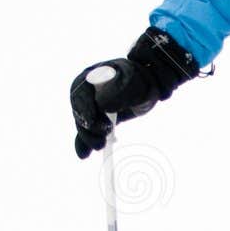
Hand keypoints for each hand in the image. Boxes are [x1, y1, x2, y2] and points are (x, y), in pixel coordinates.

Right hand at [70, 28, 199, 158]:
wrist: (150, 86)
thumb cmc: (142, 80)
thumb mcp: (133, 83)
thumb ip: (119, 91)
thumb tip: (102, 106)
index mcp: (91, 76)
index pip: (80, 93)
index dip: (84, 109)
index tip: (90, 122)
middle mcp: (86, 90)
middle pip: (79, 111)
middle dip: (87, 127)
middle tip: (101, 138)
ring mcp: (91, 104)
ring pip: (83, 123)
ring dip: (88, 137)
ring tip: (100, 146)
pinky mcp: (97, 117)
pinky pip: (87, 130)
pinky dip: (84, 142)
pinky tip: (84, 155)